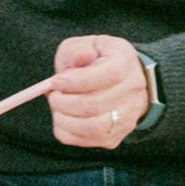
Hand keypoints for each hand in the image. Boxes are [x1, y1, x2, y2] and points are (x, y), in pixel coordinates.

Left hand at [50, 34, 148, 148]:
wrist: (124, 81)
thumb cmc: (99, 60)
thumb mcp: (88, 45)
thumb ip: (79, 50)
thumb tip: (81, 58)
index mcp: (124, 64)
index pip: (107, 75)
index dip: (75, 81)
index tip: (54, 81)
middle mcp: (131, 93)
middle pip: (94, 105)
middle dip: (63, 101)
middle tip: (52, 95)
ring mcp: (126, 118)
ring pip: (92, 127)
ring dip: (63, 118)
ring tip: (57, 107)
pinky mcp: (114, 137)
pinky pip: (86, 141)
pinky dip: (66, 132)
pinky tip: (62, 118)